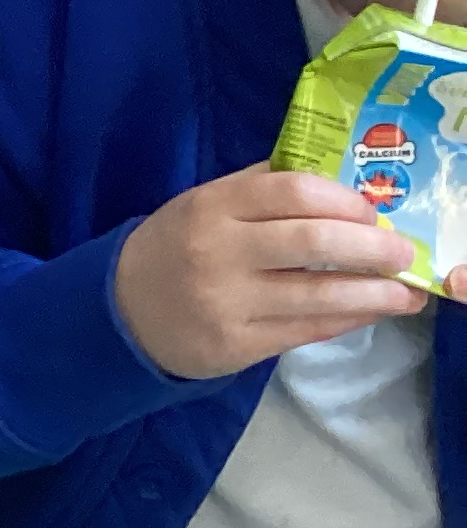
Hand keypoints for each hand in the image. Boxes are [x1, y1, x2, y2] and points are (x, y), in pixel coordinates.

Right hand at [113, 165, 432, 378]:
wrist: (121, 311)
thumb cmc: (176, 248)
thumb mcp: (203, 205)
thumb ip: (261, 190)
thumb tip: (341, 183)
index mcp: (212, 206)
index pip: (292, 191)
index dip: (344, 200)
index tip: (373, 212)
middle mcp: (218, 252)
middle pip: (314, 242)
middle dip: (373, 247)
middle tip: (403, 253)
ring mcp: (227, 302)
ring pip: (320, 294)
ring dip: (376, 293)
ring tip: (406, 293)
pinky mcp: (236, 344)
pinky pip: (307, 330)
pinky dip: (348, 319)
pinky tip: (369, 312)